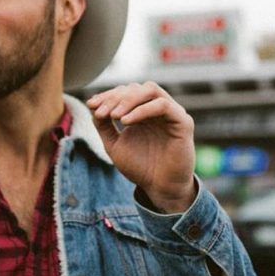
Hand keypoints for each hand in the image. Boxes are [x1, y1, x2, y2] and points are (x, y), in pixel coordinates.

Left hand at [86, 81, 196, 212]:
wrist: (159, 188)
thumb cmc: (140, 167)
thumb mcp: (115, 145)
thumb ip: (104, 126)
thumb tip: (93, 106)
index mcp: (143, 111)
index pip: (125, 92)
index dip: (107, 96)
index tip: (91, 105)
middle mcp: (158, 108)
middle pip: (136, 88)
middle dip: (115, 97)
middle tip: (101, 112)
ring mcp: (171, 113)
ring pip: (150, 90)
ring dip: (129, 99)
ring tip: (114, 116)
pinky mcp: (183, 122)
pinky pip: (163, 105)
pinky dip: (143, 109)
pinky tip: (126, 121)